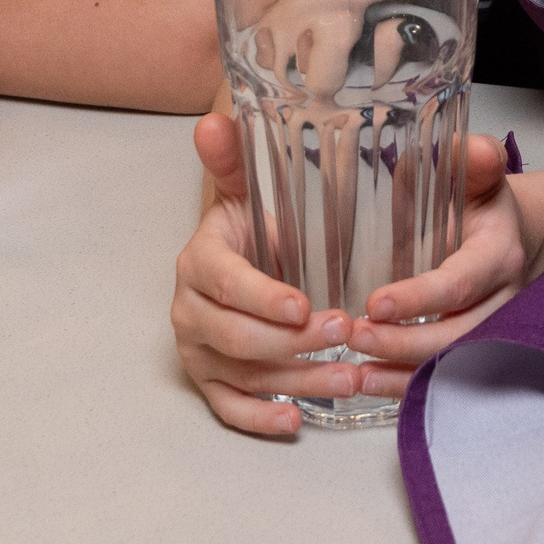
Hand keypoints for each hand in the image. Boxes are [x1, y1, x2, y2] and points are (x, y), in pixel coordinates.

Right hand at [171, 112, 527, 434]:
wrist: (238, 256)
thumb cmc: (251, 227)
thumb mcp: (247, 189)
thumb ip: (235, 158)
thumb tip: (214, 121)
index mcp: (199, 261)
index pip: (227, 283)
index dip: (264, 298)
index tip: (307, 305)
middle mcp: (190, 310)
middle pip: (238, 338)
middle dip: (293, 342)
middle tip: (348, 334)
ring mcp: (198, 350)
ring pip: (244, 375)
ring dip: (298, 381)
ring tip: (352, 378)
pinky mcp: (210, 381)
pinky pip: (228, 408)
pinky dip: (259, 419)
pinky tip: (296, 422)